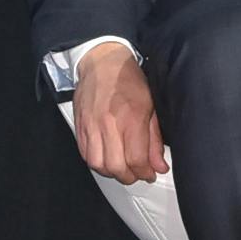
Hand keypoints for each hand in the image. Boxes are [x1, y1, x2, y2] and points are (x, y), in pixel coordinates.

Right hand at [71, 41, 167, 183]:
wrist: (102, 62)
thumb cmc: (129, 80)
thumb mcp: (151, 106)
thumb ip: (154, 140)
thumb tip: (160, 166)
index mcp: (131, 118)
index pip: (136, 159)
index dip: (145, 173)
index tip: (150, 173)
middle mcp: (109, 124)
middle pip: (116, 167)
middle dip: (129, 176)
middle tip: (137, 173)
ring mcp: (92, 126)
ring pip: (98, 164)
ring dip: (111, 172)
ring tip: (122, 167)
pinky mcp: (80, 126)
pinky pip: (85, 155)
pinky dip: (97, 162)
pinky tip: (107, 158)